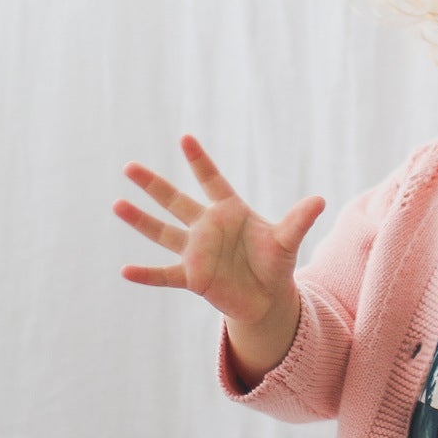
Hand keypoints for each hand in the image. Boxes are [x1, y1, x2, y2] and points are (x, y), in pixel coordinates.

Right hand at [114, 134, 324, 324]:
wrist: (266, 298)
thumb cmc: (274, 262)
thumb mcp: (286, 241)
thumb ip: (297, 221)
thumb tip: (320, 200)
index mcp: (229, 211)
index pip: (211, 180)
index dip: (199, 161)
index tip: (185, 138)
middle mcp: (206, 227)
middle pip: (175, 201)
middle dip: (154, 185)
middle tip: (129, 167)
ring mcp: (195, 252)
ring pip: (163, 232)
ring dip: (141, 220)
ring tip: (117, 204)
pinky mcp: (192, 278)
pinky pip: (164, 275)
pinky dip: (145, 274)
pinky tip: (125, 270)